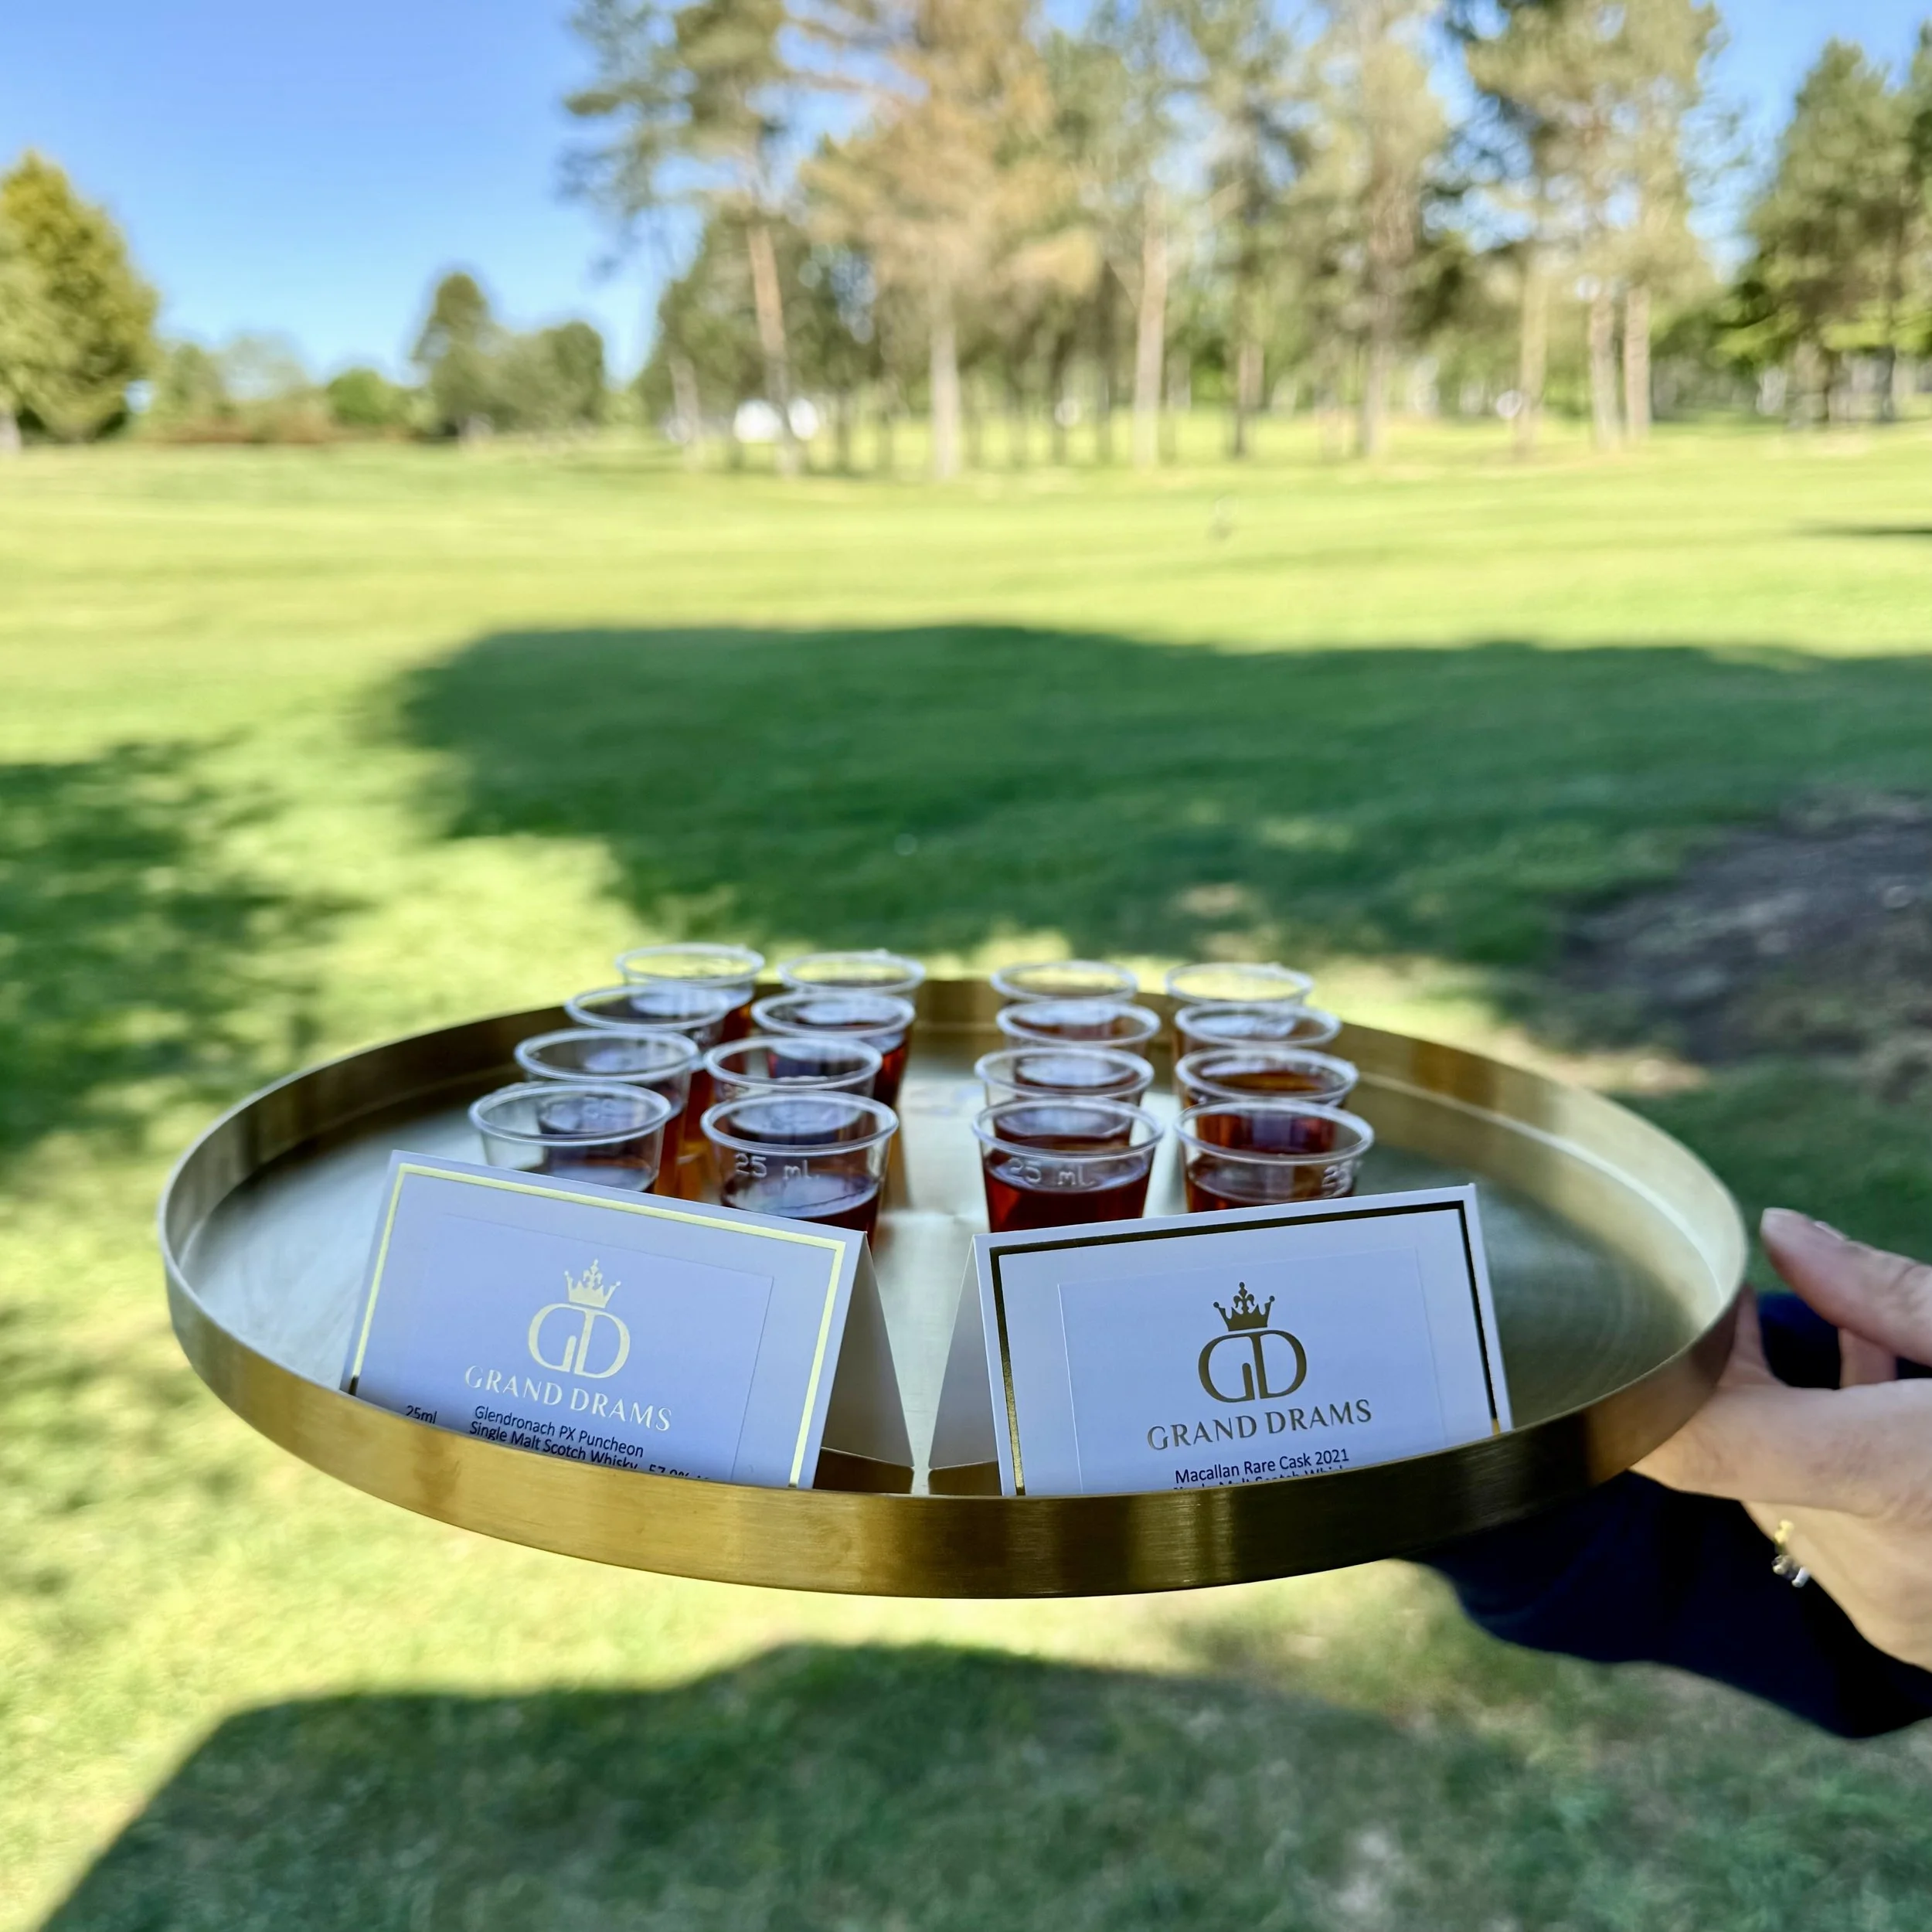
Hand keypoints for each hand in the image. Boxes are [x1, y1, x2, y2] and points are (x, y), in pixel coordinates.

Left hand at [1637, 1209, 1931, 1672]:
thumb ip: (1886, 1292)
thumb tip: (1779, 1232)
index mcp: (1904, 1480)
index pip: (1701, 1444)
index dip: (1638, 1384)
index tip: (1626, 1317)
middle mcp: (1888, 1563)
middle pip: (1744, 1454)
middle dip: (1738, 1375)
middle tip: (1754, 1299)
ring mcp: (1900, 1612)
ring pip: (1782, 1491)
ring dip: (1794, 1418)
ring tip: (1852, 1348)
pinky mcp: (1909, 1629)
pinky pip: (1829, 1529)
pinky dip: (1837, 1465)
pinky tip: (1884, 1401)